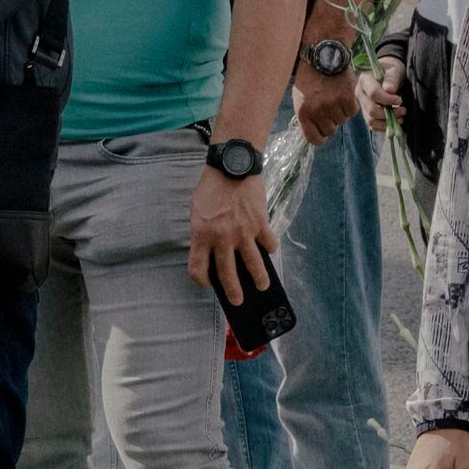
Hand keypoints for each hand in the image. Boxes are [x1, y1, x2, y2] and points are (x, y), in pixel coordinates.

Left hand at [188, 165, 275, 304]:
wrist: (232, 167)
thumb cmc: (211, 189)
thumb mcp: (198, 212)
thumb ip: (204, 233)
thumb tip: (213, 253)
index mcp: (202, 235)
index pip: (198, 269)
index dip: (202, 280)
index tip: (208, 283)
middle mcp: (222, 239)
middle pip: (228, 275)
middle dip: (234, 292)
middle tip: (239, 301)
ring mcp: (243, 233)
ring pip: (253, 265)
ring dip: (259, 279)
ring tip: (263, 286)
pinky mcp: (260, 224)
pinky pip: (269, 243)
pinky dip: (270, 248)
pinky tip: (269, 250)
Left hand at [295, 58, 357, 145]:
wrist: (323, 55)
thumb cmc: (310, 76)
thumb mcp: (300, 97)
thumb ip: (306, 116)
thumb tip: (313, 133)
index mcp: (303, 112)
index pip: (314, 139)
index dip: (320, 137)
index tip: (323, 132)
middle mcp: (318, 111)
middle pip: (330, 130)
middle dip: (331, 121)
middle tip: (329, 106)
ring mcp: (333, 105)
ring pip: (342, 120)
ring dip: (340, 111)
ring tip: (335, 96)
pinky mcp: (347, 98)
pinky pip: (352, 111)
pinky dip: (350, 105)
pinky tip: (344, 93)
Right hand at [354, 63, 405, 132]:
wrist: (388, 75)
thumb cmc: (392, 71)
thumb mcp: (395, 70)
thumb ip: (392, 78)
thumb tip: (389, 90)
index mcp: (364, 80)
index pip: (373, 94)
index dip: (387, 99)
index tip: (399, 100)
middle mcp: (360, 93)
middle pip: (371, 110)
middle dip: (389, 113)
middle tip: (403, 110)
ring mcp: (362, 105)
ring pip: (371, 120)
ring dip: (388, 122)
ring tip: (400, 116)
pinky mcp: (366, 114)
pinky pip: (373, 126)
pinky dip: (385, 126)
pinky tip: (394, 121)